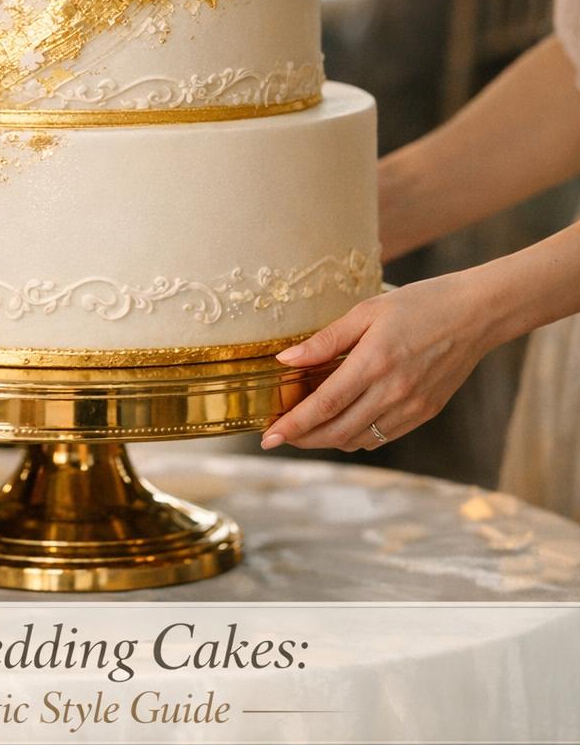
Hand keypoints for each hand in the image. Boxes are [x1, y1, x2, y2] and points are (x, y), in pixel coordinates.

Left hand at [259, 274, 491, 453]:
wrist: (476, 314)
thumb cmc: (419, 304)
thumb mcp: (367, 311)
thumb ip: (326, 340)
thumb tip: (286, 359)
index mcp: (374, 363)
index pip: (324, 405)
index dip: (293, 425)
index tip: (268, 437)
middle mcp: (393, 392)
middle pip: (337, 431)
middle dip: (304, 439)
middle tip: (281, 435)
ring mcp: (412, 407)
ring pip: (359, 439)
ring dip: (328, 440)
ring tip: (307, 428)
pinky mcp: (425, 413)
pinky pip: (382, 436)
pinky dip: (356, 436)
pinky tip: (343, 421)